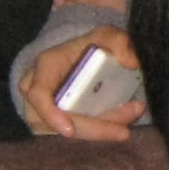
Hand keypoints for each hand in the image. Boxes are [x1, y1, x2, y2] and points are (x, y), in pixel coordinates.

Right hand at [19, 26, 147, 140]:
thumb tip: (131, 61)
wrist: (80, 60)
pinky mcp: (53, 125)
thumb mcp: (105, 36)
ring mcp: (41, 112)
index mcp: (45, 67)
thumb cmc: (89, 48)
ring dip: (101, 130)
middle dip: (95, 128)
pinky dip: (99, 131)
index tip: (69, 131)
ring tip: (131, 116)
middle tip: (125, 130)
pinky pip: (76, 133)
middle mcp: (36, 92)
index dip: (51, 114)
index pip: (39, 94)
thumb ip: (118, 41)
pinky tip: (120, 123)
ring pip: (71, 130)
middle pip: (59, 121)